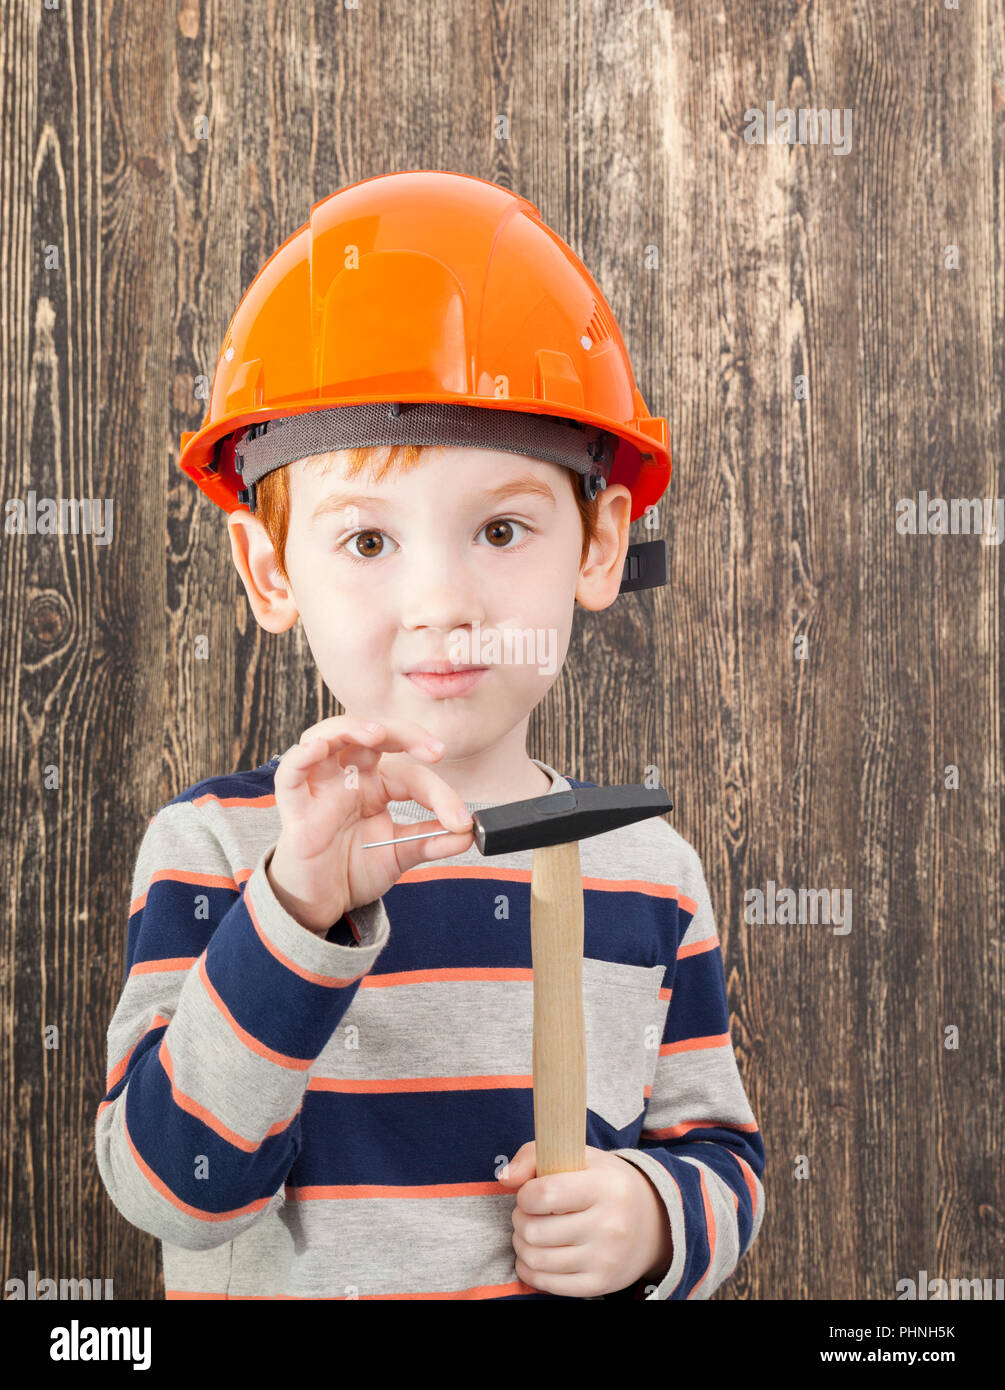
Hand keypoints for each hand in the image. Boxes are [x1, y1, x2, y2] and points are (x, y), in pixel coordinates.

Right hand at [266, 716, 474, 933]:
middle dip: (403, 733)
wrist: (320, 903)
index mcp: (375, 786)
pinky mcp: (295, 809)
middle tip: (433, 751)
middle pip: (370, 735)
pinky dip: (301, 756)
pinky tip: (318, 749)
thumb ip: (430, 842)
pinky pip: (289, 774)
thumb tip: (469, 834)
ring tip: (376, 733)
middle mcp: (348, 778)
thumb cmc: (352, 869)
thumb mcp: (398, 854)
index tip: (460, 820)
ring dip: (351, 727)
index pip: (411, 774)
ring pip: (326, 736)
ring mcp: (320, 789)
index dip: (439, 793)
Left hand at [496, 1141, 672, 1297]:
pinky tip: (535, 1255)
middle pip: (535, 1230)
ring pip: (536, 1259)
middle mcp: (609, 1226)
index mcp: (604, 1187)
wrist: (655, 1222)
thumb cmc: (606, 1183)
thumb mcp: (580, 1157)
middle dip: (519, 1220)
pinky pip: (548, 1285)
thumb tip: (504, 1178)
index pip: (545, 1195)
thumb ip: (535, 1156)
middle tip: (527, 1213)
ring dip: (521, 1244)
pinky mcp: (600, 1284)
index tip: (531, 1192)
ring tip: (530, 1232)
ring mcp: (605, 1259)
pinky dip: (530, 1271)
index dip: (525, 1194)